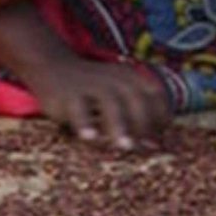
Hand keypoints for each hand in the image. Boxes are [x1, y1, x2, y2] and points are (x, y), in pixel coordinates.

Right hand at [24, 58, 171, 149]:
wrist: (53, 67)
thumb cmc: (93, 89)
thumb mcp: (117, 96)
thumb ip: (136, 118)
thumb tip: (154, 147)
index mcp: (130, 77)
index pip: (155, 95)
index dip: (161, 117)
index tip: (160, 139)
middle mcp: (114, 78)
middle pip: (135, 99)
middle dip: (143, 124)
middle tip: (144, 148)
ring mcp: (91, 84)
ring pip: (109, 103)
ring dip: (119, 125)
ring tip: (125, 146)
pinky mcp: (69, 94)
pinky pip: (79, 109)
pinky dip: (85, 123)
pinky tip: (90, 138)